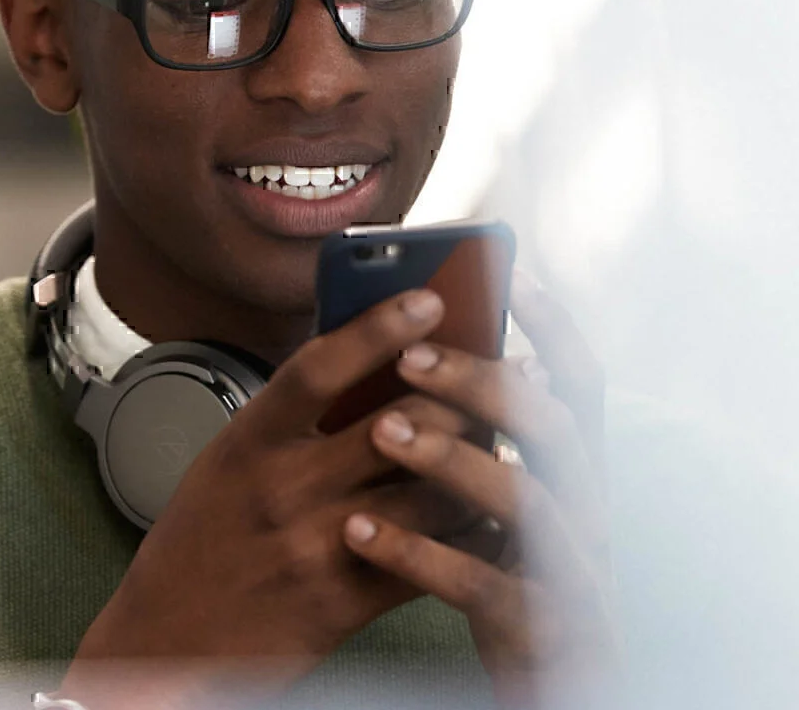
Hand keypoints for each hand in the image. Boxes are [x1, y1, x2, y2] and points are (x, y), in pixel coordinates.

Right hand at [59, 289, 475, 709]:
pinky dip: (468, 534)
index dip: (378, 327)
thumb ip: (285, 420)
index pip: (318, 367)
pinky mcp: (346, 601)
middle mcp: (282, 487)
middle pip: (397, 422)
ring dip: (476, 462)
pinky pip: (430, 558)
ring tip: (505, 440)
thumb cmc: (198, 546)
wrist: (166, 642)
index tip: (428, 298)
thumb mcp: (225, 463)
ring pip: (429, 489)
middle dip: (458, 395)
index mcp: (246, 442)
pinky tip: (489, 515)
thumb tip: (361, 365)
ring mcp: (317, 544)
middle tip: (497, 372)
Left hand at [342, 272, 620, 709]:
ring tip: (380, 431)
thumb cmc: (507, 577)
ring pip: (524, 500)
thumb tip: (411, 352)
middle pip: (553, 427)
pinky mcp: (538, 628)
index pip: (580, 384)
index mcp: (574, 471)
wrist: (551, 687)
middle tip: (409, 356)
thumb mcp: (501, 502)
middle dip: (482, 384)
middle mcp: (585, 511)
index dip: (554, 328)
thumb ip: (478, 438)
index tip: (511, 276)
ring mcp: (570, 571)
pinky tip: (360, 530)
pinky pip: (481, 584)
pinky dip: (419, 553)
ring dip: (450, 457)